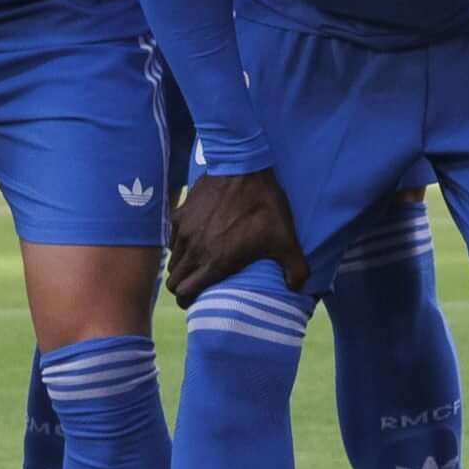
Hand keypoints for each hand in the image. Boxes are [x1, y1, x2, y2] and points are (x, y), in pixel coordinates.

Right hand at [165, 169, 305, 305]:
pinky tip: (194, 240)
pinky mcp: (180, 213)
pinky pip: (172, 238)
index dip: (189, 301)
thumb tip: (296, 289)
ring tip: (195, 264)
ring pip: (172, 261)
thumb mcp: (286, 239)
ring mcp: (184, 231)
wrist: (243, 166)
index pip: (186, 294)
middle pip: (174, 281)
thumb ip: (295, 269)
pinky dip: (179, 245)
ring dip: (181, 266)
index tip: (197, 301)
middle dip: (182, 287)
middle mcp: (194, 250)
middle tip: (195, 285)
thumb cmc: (264, 206)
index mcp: (216, 262)